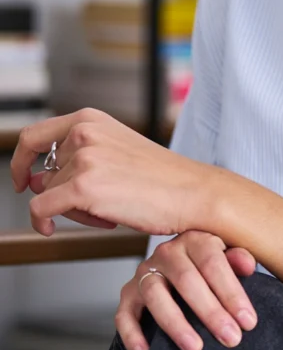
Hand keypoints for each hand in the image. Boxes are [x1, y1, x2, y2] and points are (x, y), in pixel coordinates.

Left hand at [11, 108, 220, 237]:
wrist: (193, 192)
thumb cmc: (163, 177)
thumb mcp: (116, 154)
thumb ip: (75, 160)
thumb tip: (31, 180)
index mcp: (91, 119)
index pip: (35, 136)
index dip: (21, 160)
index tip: (22, 177)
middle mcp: (84, 133)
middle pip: (44, 173)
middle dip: (61, 193)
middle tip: (91, 205)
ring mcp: (84, 158)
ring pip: (47, 193)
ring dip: (69, 209)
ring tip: (107, 210)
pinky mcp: (83, 187)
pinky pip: (40, 209)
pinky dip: (40, 222)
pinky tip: (50, 229)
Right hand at [116, 231, 257, 349]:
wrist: (183, 268)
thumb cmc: (211, 267)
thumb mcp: (229, 258)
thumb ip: (239, 260)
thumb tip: (248, 266)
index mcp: (195, 240)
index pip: (213, 263)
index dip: (231, 293)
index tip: (248, 321)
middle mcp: (167, 253)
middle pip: (186, 280)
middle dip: (210, 312)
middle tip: (231, 338)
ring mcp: (144, 273)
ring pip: (155, 295)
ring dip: (175, 324)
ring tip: (195, 349)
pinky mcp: (127, 295)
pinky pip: (124, 316)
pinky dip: (133, 336)